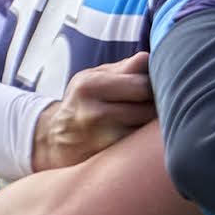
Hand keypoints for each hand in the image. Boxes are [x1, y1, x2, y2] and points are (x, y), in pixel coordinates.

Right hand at [30, 61, 154, 171]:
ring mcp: (102, 139)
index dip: (156, 85)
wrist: (54, 140)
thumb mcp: (93, 79)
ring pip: (147, 130)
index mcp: (90, 86)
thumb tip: (149, 58)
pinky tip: (140, 138)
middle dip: (159, 105)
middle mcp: (94, 113)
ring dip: (154, 125)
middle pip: (149, 108)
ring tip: (147, 120)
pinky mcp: (109, 157)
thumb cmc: (83, 102)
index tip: (158, 87)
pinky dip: (146, 142)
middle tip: (158, 105)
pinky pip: (140, 147)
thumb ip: (124, 69)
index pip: (143, 84)